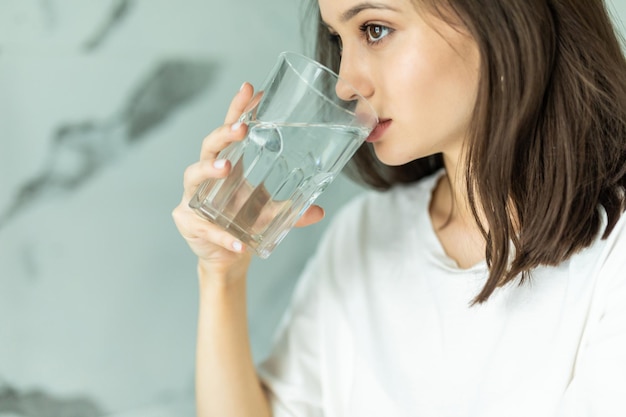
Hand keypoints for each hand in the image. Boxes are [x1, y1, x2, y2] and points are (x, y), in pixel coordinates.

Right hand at [172, 83, 323, 280]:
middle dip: (224, 133)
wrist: (227, 256)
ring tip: (227, 167)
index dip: (238, 109)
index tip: (250, 88)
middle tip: (242, 128)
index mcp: (228, 165)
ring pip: (194, 177)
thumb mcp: (271, 213)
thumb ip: (293, 211)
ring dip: (209, 169)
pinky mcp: (189, 223)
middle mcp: (206, 176)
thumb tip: (320, 210)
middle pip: (209, 145)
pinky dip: (223, 236)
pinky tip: (238, 244)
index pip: (231, 130)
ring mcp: (193, 198)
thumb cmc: (244, 222)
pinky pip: (206, 227)